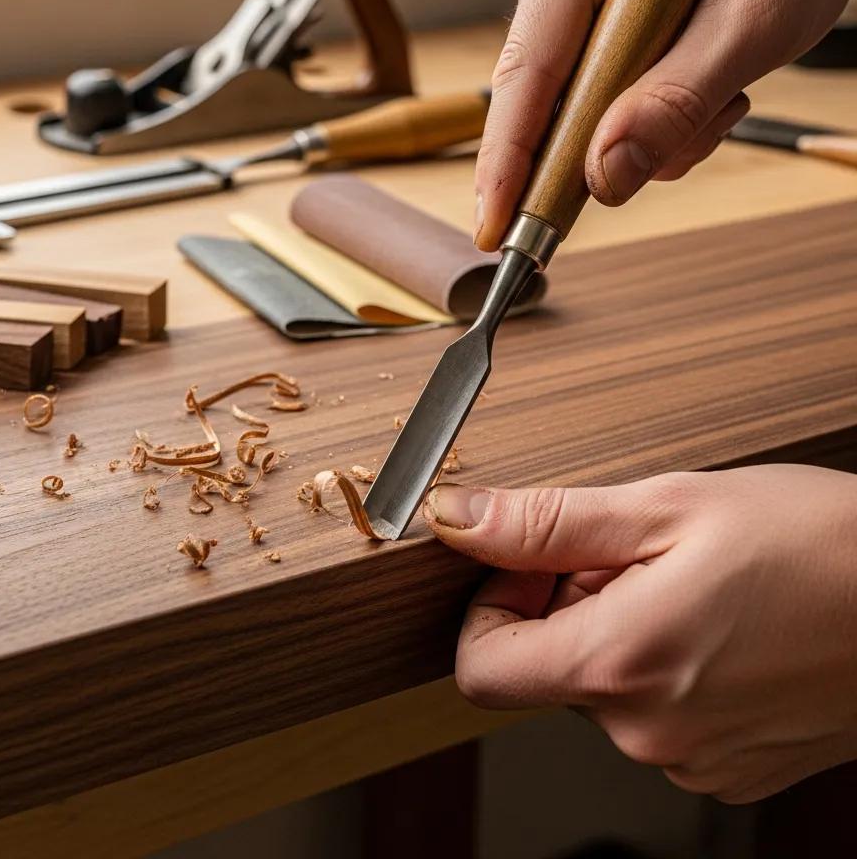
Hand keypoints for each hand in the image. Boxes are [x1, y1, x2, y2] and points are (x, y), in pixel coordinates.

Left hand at [423, 464, 856, 802]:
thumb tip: (458, 520)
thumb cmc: (817, 545)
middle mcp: (648, 733)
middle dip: (568, 602)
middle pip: (547, 668)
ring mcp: (692, 760)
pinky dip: (662, 664)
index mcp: (620, 665)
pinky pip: (655, 713)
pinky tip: (717, 623)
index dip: (491, 604)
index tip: (535, 562)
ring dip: (620, 629)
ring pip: (603, 687)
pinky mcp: (730, 768)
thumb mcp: (665, 508)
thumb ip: (545, 523)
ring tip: (689, 583)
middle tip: (636, 554)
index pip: (478, 669)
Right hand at [474, 0, 856, 249]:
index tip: (494, 228)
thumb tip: (605, 176)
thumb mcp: (754, 23)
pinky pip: (590, 108)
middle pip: (541, 102)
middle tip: (689, 137)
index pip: (527, 73)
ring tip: (716, 94)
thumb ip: (677, 101)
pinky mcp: (579, 27)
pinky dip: (646, 122)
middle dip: (608, 143)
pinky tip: (695, 87)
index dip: (507, 159)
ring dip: (646, 133)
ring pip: (571, 115)